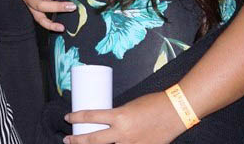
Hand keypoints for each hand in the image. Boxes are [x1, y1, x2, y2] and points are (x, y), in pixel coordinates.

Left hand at [64, 92, 185, 143]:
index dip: (76, 117)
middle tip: (68, 139)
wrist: (175, 112)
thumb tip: (107, 122)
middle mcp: (123, 133)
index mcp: (119, 116)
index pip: (90, 117)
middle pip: (93, 140)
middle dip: (77, 140)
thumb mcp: (129, 106)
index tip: (68, 117)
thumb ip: (118, 116)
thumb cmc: (153, 103)